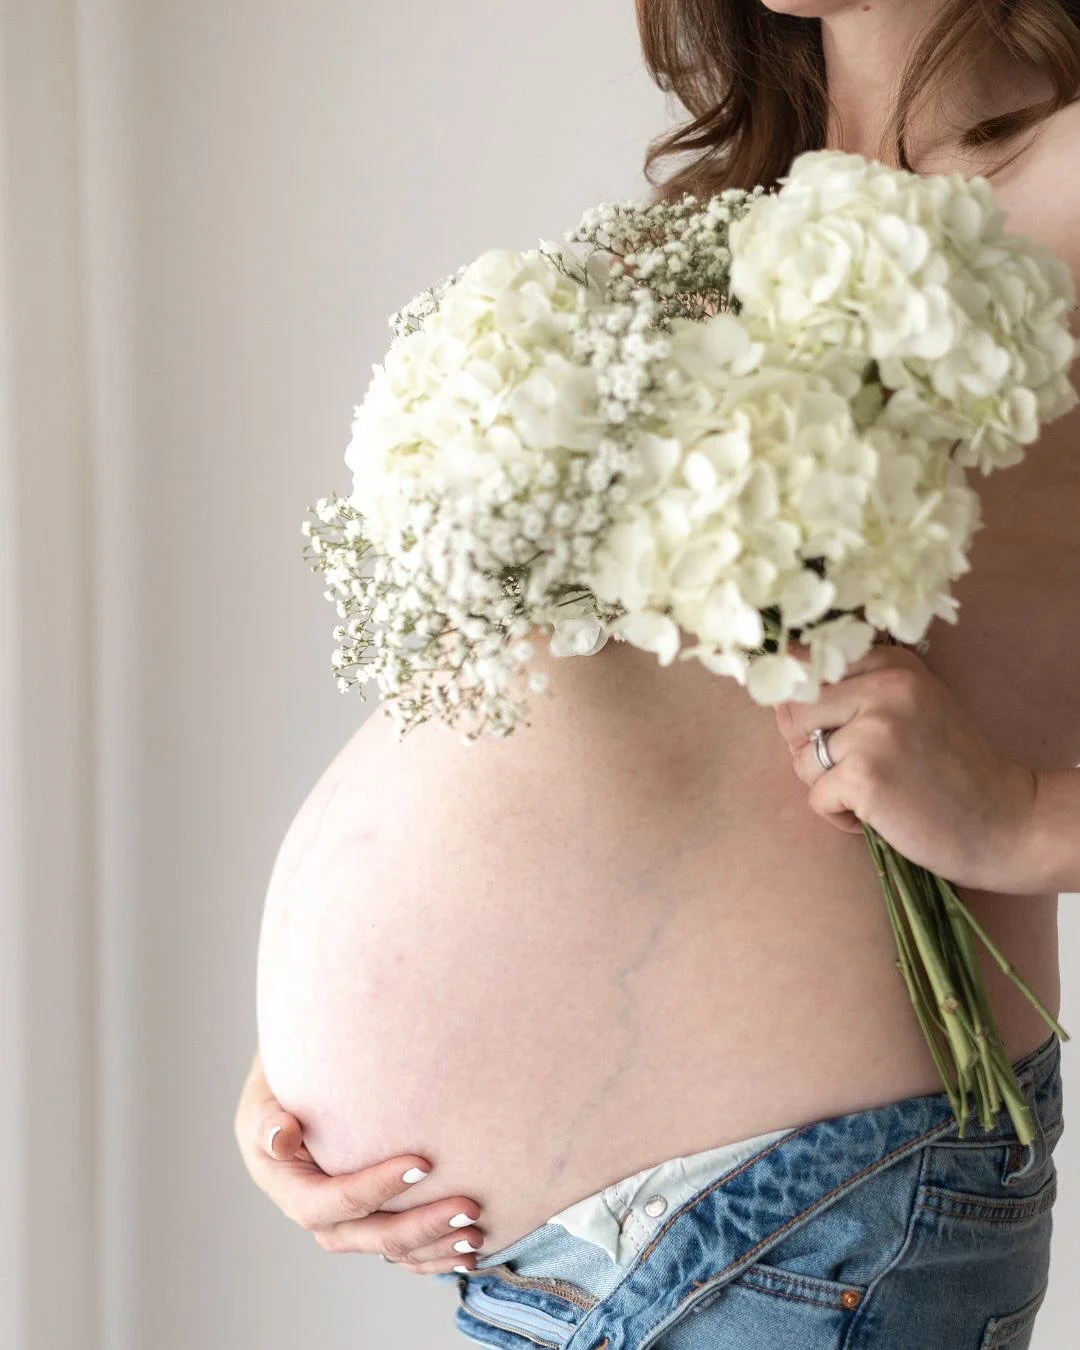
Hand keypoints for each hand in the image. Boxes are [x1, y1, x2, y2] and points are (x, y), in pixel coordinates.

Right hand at [233, 1050, 485, 1273]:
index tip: (423, 1163)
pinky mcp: (372, 1222)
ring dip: (436, 1247)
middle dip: (421, 1226)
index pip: (335, 1201)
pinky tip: (472, 1253)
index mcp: (292, 1189)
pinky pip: (404, 1251)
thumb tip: (281, 1137)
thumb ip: (270, 1120)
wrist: (299, 1094)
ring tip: (476, 1234)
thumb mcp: (266, 1099)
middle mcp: (321, 1216)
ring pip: (392, 1249)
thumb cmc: (284, 1088)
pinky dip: (436, 1255)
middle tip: (468, 1207)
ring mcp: (348, 1225)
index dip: (377, 1188)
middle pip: (371, 1235)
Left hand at [773, 641, 1038, 891]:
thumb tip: (777, 698)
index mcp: (893, 665)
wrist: (1006, 821)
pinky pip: (816, 797)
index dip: (802, 703)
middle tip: (853, 770)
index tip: (825, 727)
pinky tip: (881, 815)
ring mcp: (874, 729)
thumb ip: (854, 693)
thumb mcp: (910, 709)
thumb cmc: (948, 769)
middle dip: (807, 748)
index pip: (809, 665)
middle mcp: (885, 687)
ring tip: (877, 792)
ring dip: (828, 786)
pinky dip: (839, 816)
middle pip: (794, 711)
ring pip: (801, 757)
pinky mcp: (865, 775)